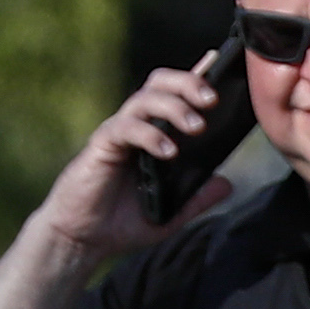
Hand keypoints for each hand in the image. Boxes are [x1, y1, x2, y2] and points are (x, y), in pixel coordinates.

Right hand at [36, 58, 240, 262]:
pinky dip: (149, 135)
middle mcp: (136, 126)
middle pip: (159, 84)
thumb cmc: (121, 223)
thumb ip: (198, 197)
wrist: (82, 240)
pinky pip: (125, 128)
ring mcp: (117, 133)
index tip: (223, 68)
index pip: (175, 95)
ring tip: (197, 127)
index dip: (196, 77)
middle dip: (188, 82)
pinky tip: (168, 151)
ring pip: (144, 99)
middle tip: (212, 99)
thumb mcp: (171, 214)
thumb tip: (227, 183)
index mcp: (153, 134)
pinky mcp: (101, 146)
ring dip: (173, 107)